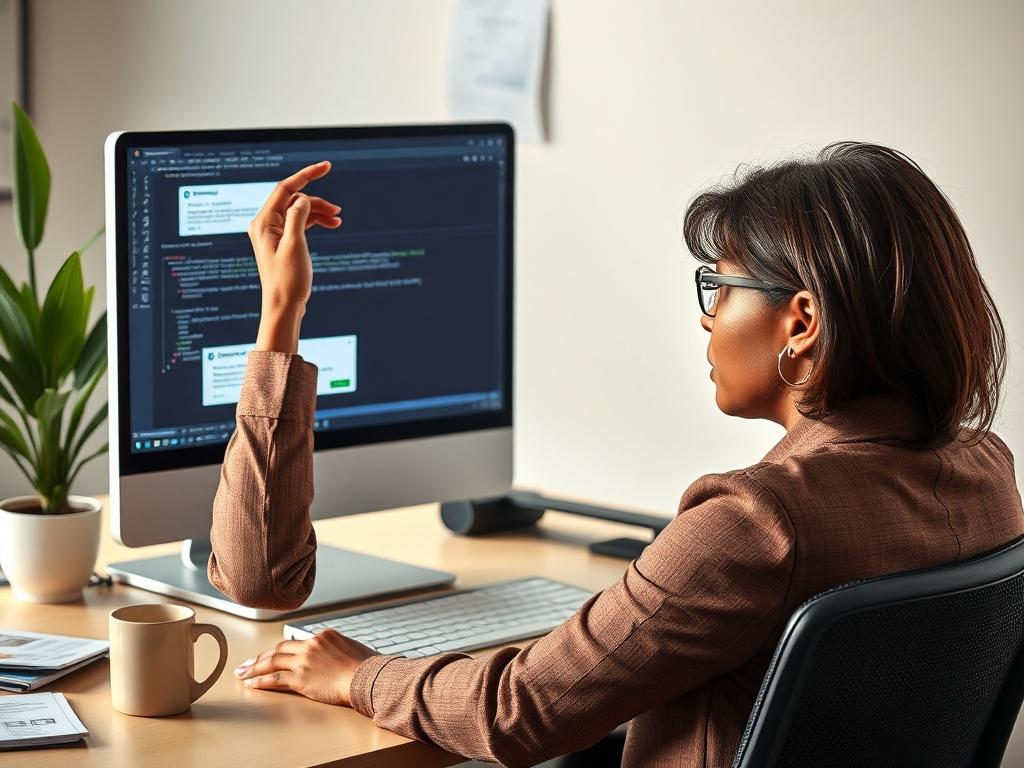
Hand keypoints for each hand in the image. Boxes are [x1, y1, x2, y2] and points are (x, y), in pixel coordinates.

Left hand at [234, 629, 376, 705]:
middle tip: (249, 662)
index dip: (283, 651)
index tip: (273, 656)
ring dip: (255, 667)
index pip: (298, 642)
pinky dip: (261, 680)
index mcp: (324, 636)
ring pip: (273, 661)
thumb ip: (338, 649)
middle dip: (262, 656)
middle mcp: (311, 645)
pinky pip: (275, 679)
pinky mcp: (300, 678)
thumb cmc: (367, 667)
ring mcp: (304, 661)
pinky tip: (251, 683)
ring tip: (242, 673)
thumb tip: (337, 655)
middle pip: (280, 648)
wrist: (367, 677)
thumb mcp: (352, 649)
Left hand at [249, 160, 341, 353]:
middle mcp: (265, 225)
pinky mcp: (281, 242)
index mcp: (264, 223)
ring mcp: (273, 234)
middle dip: (318, 201)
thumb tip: (302, 198)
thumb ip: (298, 218)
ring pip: (299, 211)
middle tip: (339, 211)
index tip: (327, 166)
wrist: (283, 308)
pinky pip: (299, 223)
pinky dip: (314, 222)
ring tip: (338, 220)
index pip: (286, 189)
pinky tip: (330, 225)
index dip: (307, 175)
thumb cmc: (288, 281)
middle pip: (294, 200)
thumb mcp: (295, 246)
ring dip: (319, 212)